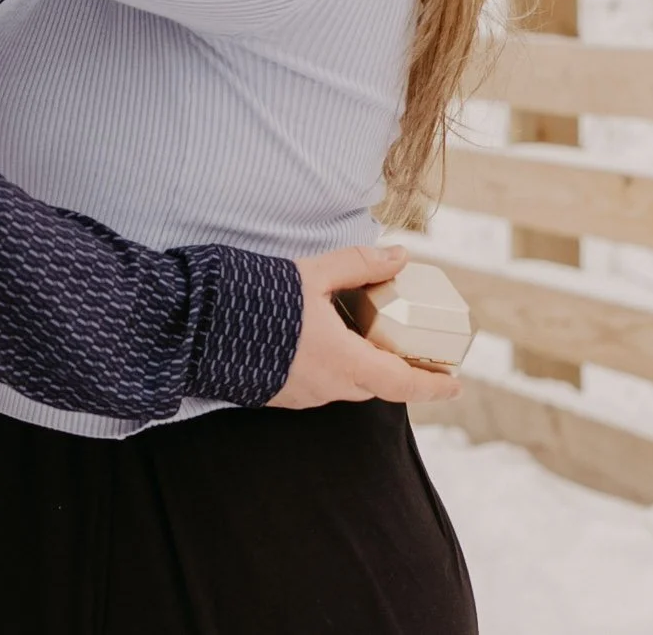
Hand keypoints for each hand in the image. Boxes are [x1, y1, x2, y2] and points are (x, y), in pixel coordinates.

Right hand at [268, 245, 463, 409]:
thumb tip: (399, 256)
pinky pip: (318, 385)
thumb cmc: (256, 299)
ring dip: (359, 365)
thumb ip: (359, 265)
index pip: (402, 383)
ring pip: (345, 385)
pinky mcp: (278, 395)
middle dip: (394, 370)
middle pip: (375, 384)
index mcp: (343, 361)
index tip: (456, 382)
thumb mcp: (312, 273)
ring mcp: (301, 395)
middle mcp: (327, 386)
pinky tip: (316, 340)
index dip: (433, 386)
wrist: (196, 328)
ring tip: (359, 334)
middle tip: (408, 347)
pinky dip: (330, 367)